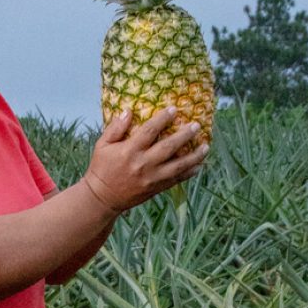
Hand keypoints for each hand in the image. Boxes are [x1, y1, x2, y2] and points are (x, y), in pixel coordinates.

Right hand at [81, 106, 209, 215]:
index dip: (163, 119)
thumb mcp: (102, 145)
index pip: (150, 131)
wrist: (102, 198)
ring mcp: (151, 178)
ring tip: (206, 146)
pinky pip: (176, 180)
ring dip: (194, 156)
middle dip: (185, 135)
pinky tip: (199, 165)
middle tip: (196, 125)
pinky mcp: (156, 189)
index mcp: (130, 150)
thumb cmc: (101, 168)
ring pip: (178, 166)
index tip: (174, 109)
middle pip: (169, 147)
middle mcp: (143, 164)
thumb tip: (128, 111)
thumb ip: (116, 128)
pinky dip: (189, 173)